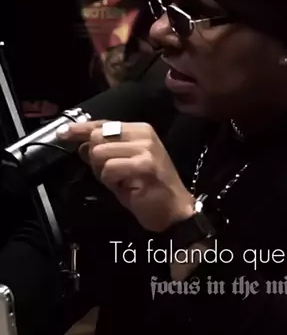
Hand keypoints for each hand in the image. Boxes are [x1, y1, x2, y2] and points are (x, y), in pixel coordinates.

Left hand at [58, 120, 194, 232]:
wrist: (174, 210)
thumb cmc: (149, 189)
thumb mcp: (122, 166)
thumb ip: (105, 152)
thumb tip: (81, 144)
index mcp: (140, 130)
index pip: (103, 124)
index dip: (80, 129)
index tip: (63, 133)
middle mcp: (143, 134)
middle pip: (97, 137)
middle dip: (95, 159)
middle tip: (111, 175)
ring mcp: (145, 148)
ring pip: (99, 153)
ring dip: (103, 172)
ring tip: (120, 181)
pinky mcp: (144, 164)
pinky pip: (109, 169)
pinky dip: (110, 181)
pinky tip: (126, 187)